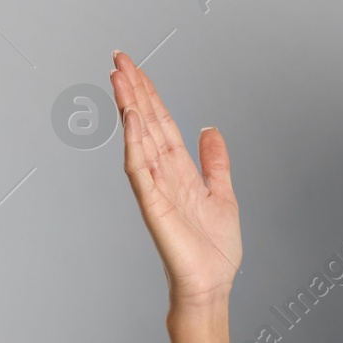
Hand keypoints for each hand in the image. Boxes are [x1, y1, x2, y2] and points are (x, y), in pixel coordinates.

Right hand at [110, 51, 242, 308]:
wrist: (211, 284)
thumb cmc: (213, 249)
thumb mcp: (223, 194)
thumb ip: (215, 162)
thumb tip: (210, 130)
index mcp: (180, 170)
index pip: (162, 124)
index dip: (150, 95)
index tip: (135, 67)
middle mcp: (164, 175)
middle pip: (146, 124)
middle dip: (134, 91)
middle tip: (119, 58)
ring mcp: (155, 189)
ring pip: (139, 140)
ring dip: (129, 108)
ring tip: (119, 77)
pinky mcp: (153, 206)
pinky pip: (140, 170)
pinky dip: (135, 144)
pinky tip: (131, 120)